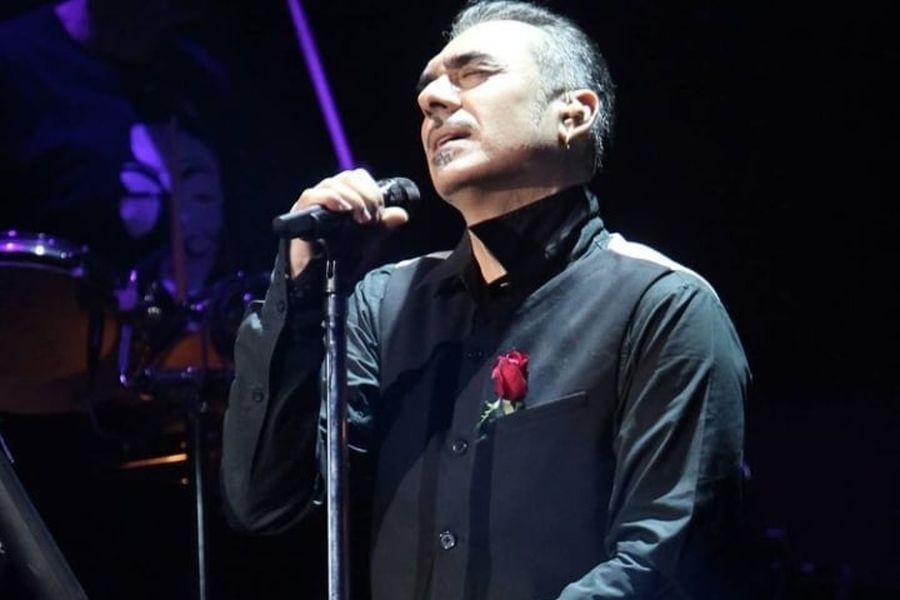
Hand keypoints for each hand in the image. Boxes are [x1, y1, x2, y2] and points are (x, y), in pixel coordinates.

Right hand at [288, 169, 408, 276]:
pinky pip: (312, 195)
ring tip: (361, 219)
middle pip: (347, 177)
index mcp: (342, 200)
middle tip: (370, 218)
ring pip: (333, 183)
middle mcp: (326, 197)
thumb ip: (383, 228)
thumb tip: (401, 214)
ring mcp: (312, 204)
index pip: (358, 178)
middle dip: (366, 195)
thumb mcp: (368, 244)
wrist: (318, 283)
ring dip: (353, 199)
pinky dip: (331, 198)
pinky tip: (343, 209)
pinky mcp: (299, 213)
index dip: (372, 190)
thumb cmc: (340, 264)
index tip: (379, 213)